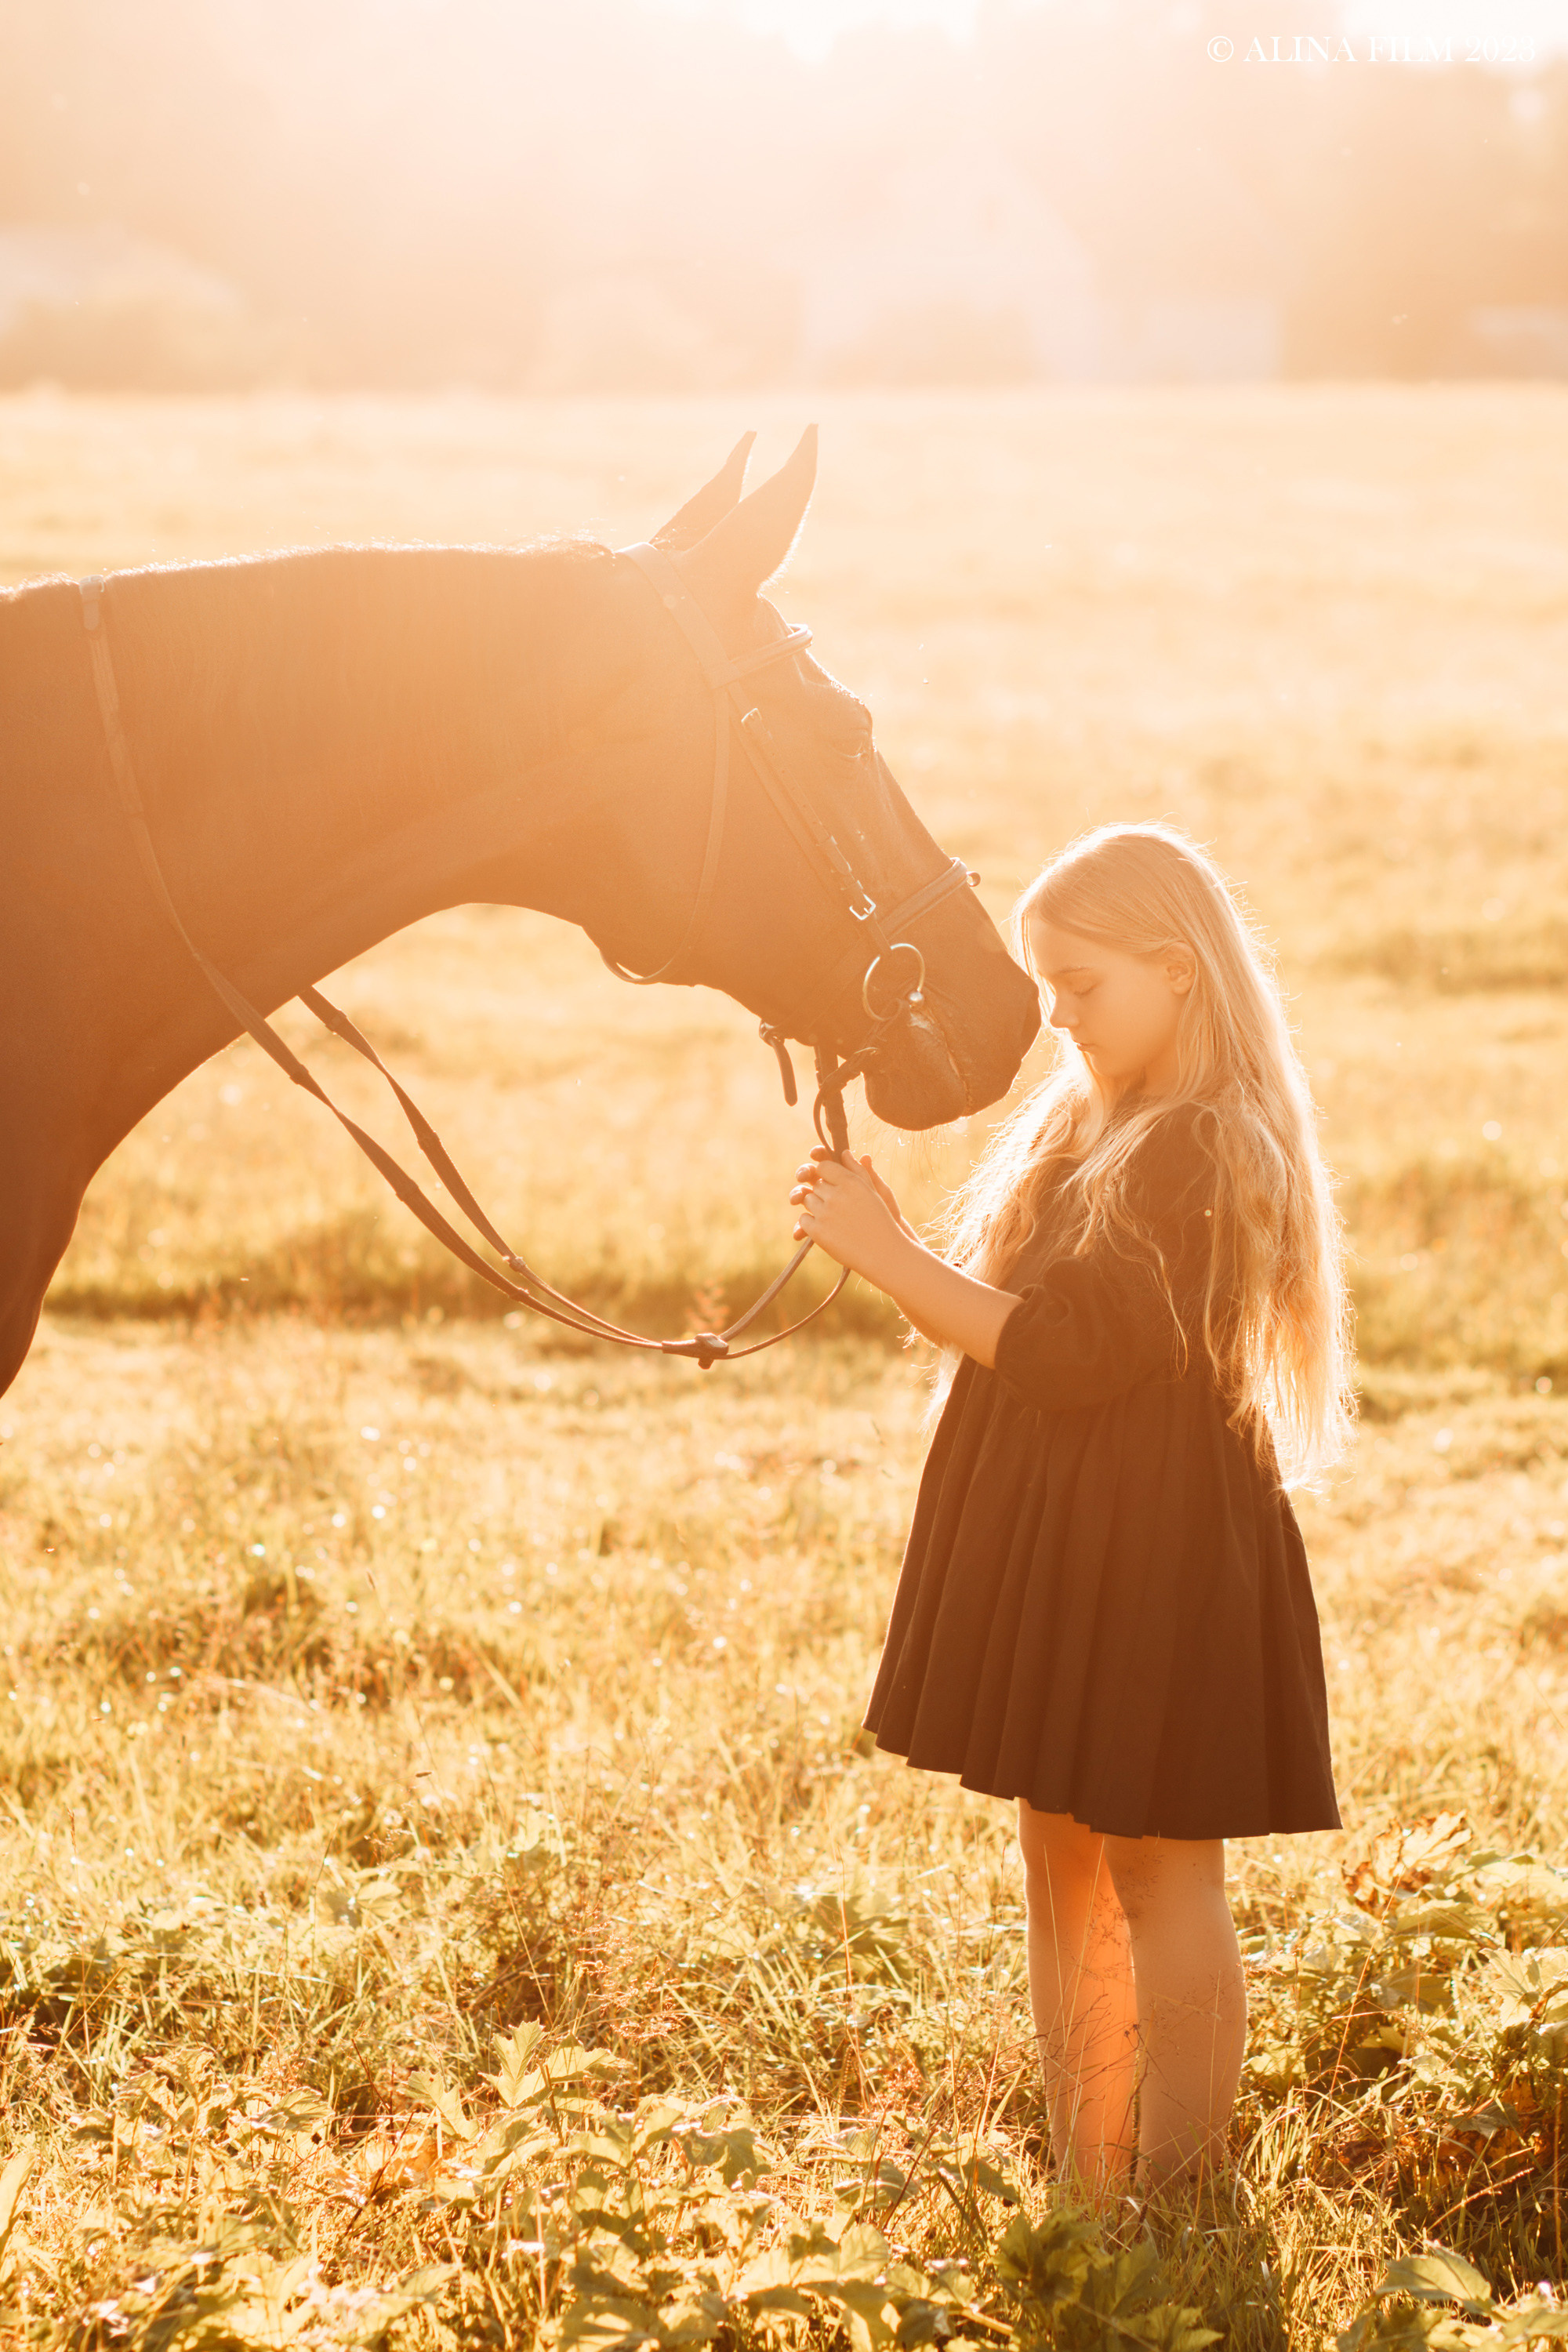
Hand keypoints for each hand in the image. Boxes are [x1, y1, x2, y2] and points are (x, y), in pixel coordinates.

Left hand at [788, 1150, 912, 1281]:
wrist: (884, 1253)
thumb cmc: (880, 1220)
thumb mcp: (873, 1191)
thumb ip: (857, 1170)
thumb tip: (844, 1152)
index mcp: (850, 1182)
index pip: (823, 1166)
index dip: (825, 1174)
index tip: (832, 1182)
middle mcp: (836, 1195)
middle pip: (815, 1184)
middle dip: (823, 1193)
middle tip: (838, 1206)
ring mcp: (825, 1213)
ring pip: (807, 1201)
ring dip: (816, 1208)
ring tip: (835, 1219)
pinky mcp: (817, 1232)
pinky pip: (803, 1220)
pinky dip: (810, 1224)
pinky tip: (827, 1229)